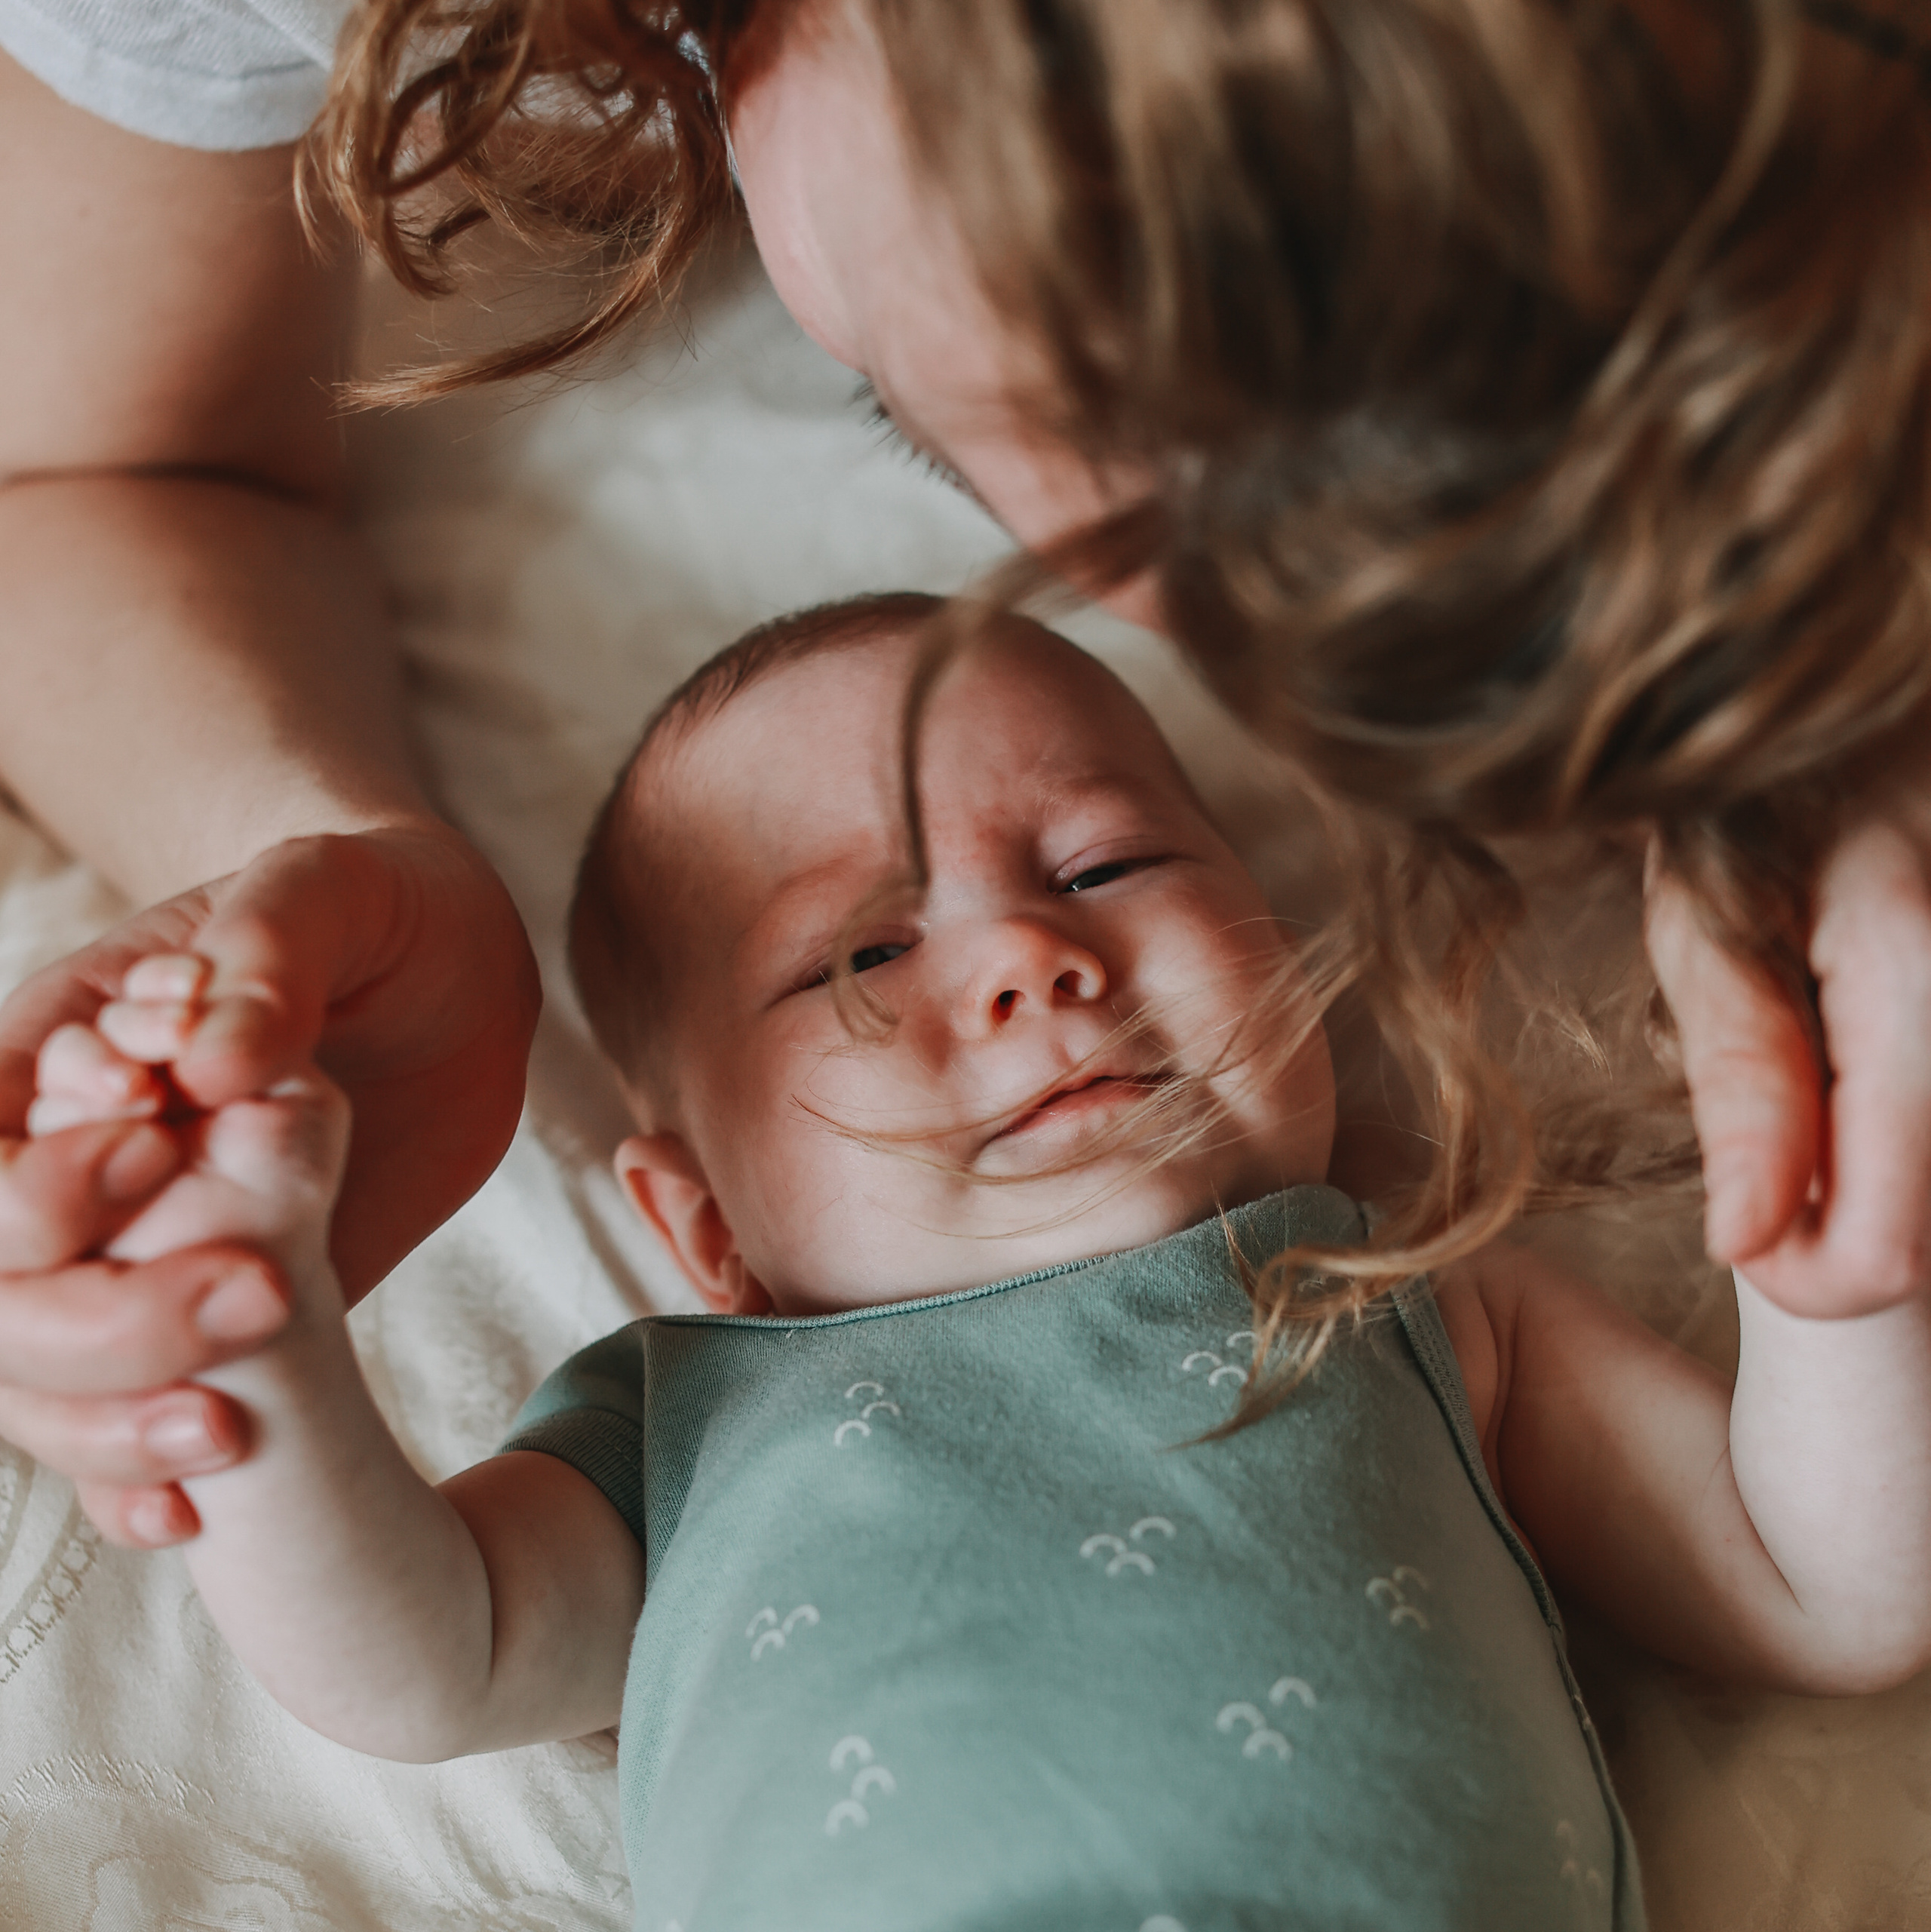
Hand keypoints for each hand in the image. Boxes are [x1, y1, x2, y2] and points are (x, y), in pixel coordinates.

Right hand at [0, 824, 538, 1543]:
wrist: (437, 978)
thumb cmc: (364, 913)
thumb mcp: (328, 891)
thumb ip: (269, 950)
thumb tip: (213, 1057)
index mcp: (57, 1053)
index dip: (43, 1186)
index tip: (162, 1149)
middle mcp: (65, 1171)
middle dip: (99, 1321)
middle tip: (261, 1294)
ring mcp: (128, 1258)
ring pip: (34, 1386)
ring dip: (109, 1424)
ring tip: (227, 1428)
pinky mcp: (204, 1321)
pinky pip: (121, 1424)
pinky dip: (133, 1483)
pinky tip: (187, 1518)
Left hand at [1646, 813, 1930, 1318]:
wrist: (1868, 731)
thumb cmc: (1765, 805)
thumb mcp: (1710, 921)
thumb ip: (1739, 1082)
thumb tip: (1745, 1245)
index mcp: (1918, 998)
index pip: (1887, 1259)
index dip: (1798, 1276)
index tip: (1738, 1221)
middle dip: (1839, 1210)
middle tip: (1778, 1107)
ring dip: (1878, 1159)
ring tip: (1830, 1056)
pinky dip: (1905, 1115)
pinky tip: (1873, 1048)